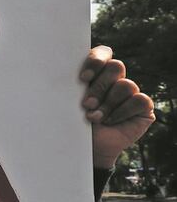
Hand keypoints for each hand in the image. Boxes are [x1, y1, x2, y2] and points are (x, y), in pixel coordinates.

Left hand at [79, 46, 154, 167]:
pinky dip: (122, 112)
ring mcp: (130, 92)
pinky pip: (138, 100)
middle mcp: (115, 79)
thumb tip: (58, 73)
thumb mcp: (67, 103)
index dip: (96, 61)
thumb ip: (69, 86)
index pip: (103, 53)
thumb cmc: (73, 123)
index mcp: (97, 72)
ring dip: (108, 104)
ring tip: (94, 118)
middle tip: (86, 105)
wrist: (86, 148)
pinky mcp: (143, 107)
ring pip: (125, 85)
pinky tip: (110, 121)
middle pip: (115, 67)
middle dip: (99, 87)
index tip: (83, 79)